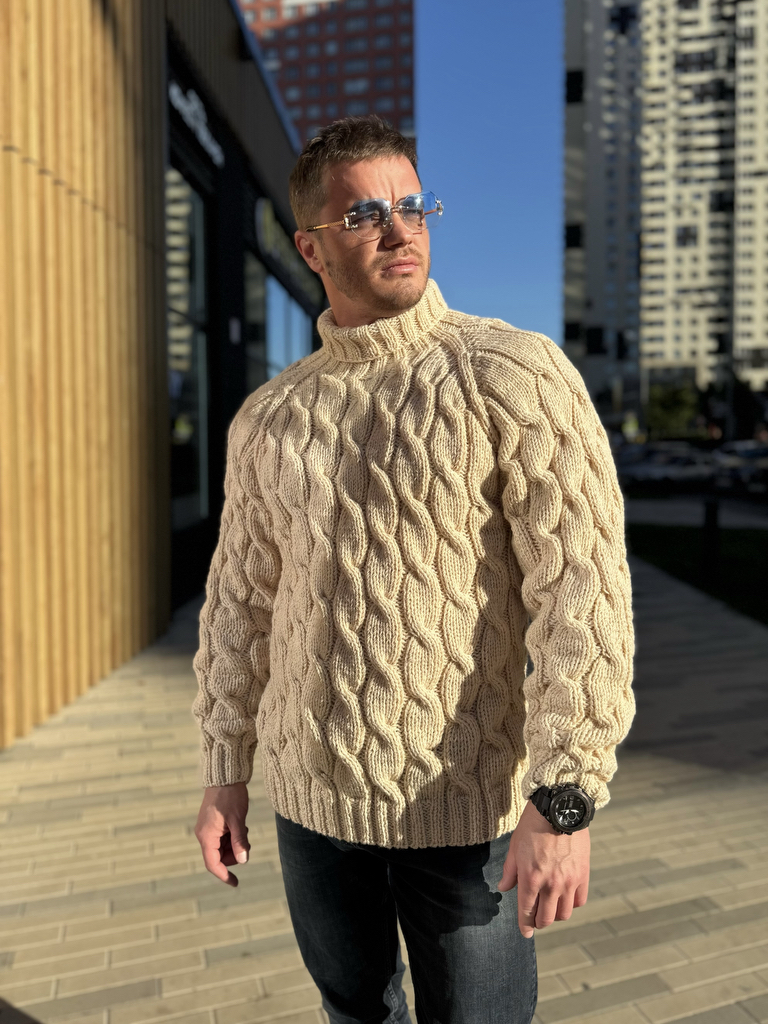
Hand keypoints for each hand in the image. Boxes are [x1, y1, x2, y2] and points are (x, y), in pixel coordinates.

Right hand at [194, 782, 250, 885]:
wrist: (225, 776)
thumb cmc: (230, 796)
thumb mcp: (238, 819)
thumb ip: (239, 841)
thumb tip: (243, 861)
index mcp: (207, 836)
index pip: (213, 864)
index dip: (224, 875)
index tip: (236, 884)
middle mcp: (204, 834)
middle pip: (219, 856)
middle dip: (234, 853)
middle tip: (246, 839)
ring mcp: (207, 829)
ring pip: (222, 847)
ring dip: (235, 843)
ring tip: (243, 828)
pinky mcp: (212, 824)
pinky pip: (223, 838)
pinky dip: (232, 836)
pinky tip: (239, 824)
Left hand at [497, 800, 589, 937]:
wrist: (559, 808)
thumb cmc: (533, 825)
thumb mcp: (515, 847)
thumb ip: (509, 871)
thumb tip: (503, 888)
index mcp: (531, 878)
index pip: (526, 911)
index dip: (525, 925)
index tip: (525, 933)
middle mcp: (551, 884)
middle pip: (546, 918)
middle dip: (539, 922)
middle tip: (535, 920)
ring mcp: (569, 881)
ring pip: (564, 914)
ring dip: (555, 915)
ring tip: (550, 907)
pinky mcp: (583, 875)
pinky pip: (579, 901)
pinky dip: (572, 903)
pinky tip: (565, 897)